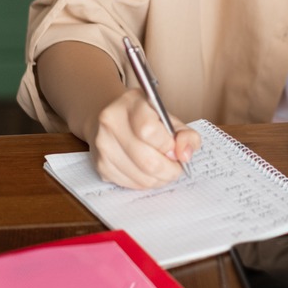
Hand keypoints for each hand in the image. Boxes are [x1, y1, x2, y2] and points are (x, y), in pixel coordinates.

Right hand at [86, 88, 201, 188]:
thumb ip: (186, 134)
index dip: (168, 146)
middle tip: (176, 167)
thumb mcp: (170, 118)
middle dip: (169, 169)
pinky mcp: (101, 166)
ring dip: (160, 179)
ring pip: (140, 177)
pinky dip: (146, 182)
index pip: (149, 130)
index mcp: (131, 103)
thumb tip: (185, 154)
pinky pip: (131, 184)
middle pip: (146, 160)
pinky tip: (150, 172)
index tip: (175, 149)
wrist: (113, 119)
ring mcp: (104, 146)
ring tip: (165, 170)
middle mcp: (112, 123)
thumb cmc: (145, 118)